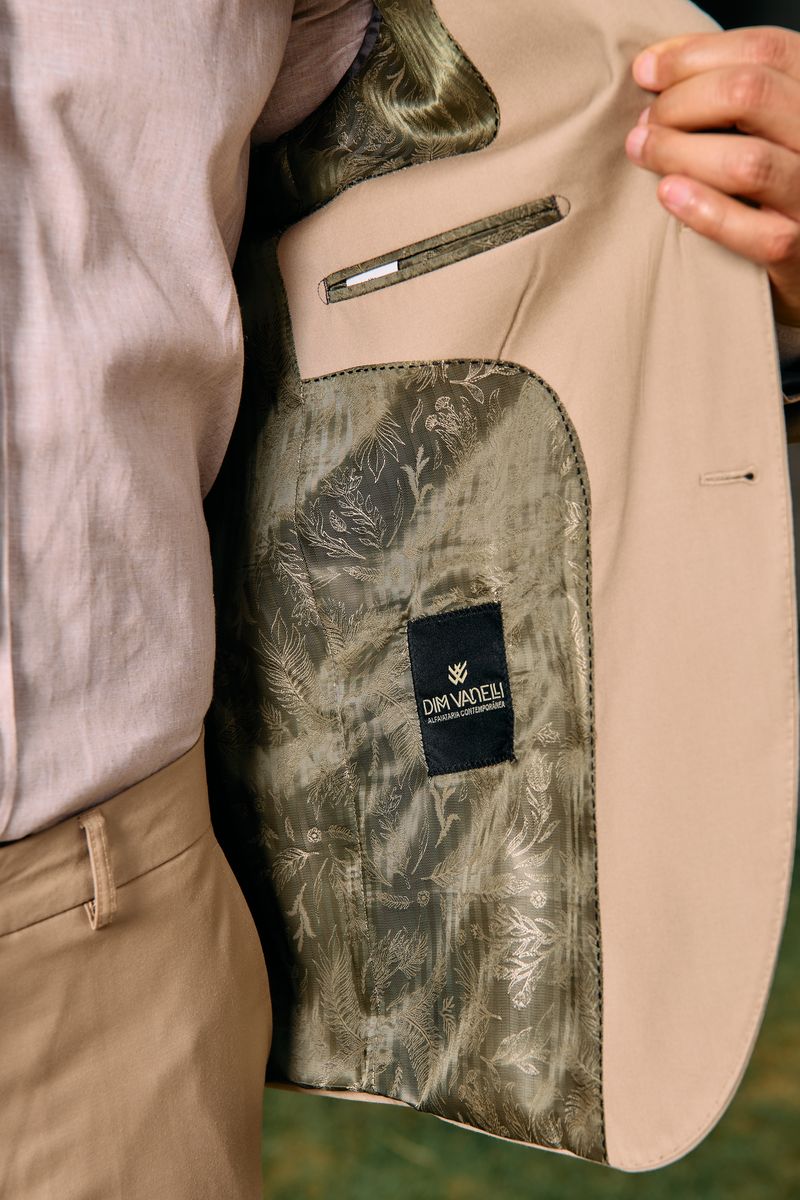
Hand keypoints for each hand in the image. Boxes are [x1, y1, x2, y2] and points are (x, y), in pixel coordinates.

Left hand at [624, 26, 799, 325]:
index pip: (765, 51)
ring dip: (680, 152)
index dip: (695, 56)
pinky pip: (752, 231)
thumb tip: (654, 66)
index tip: (645, 70)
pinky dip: (703, 209)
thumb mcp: (770, 123)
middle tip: (646, 122)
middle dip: (682, 102)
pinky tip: (668, 194)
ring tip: (643, 151)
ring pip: (747, 161)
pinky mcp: (796, 249)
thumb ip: (727, 91)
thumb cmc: (778, 183)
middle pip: (751, 95)